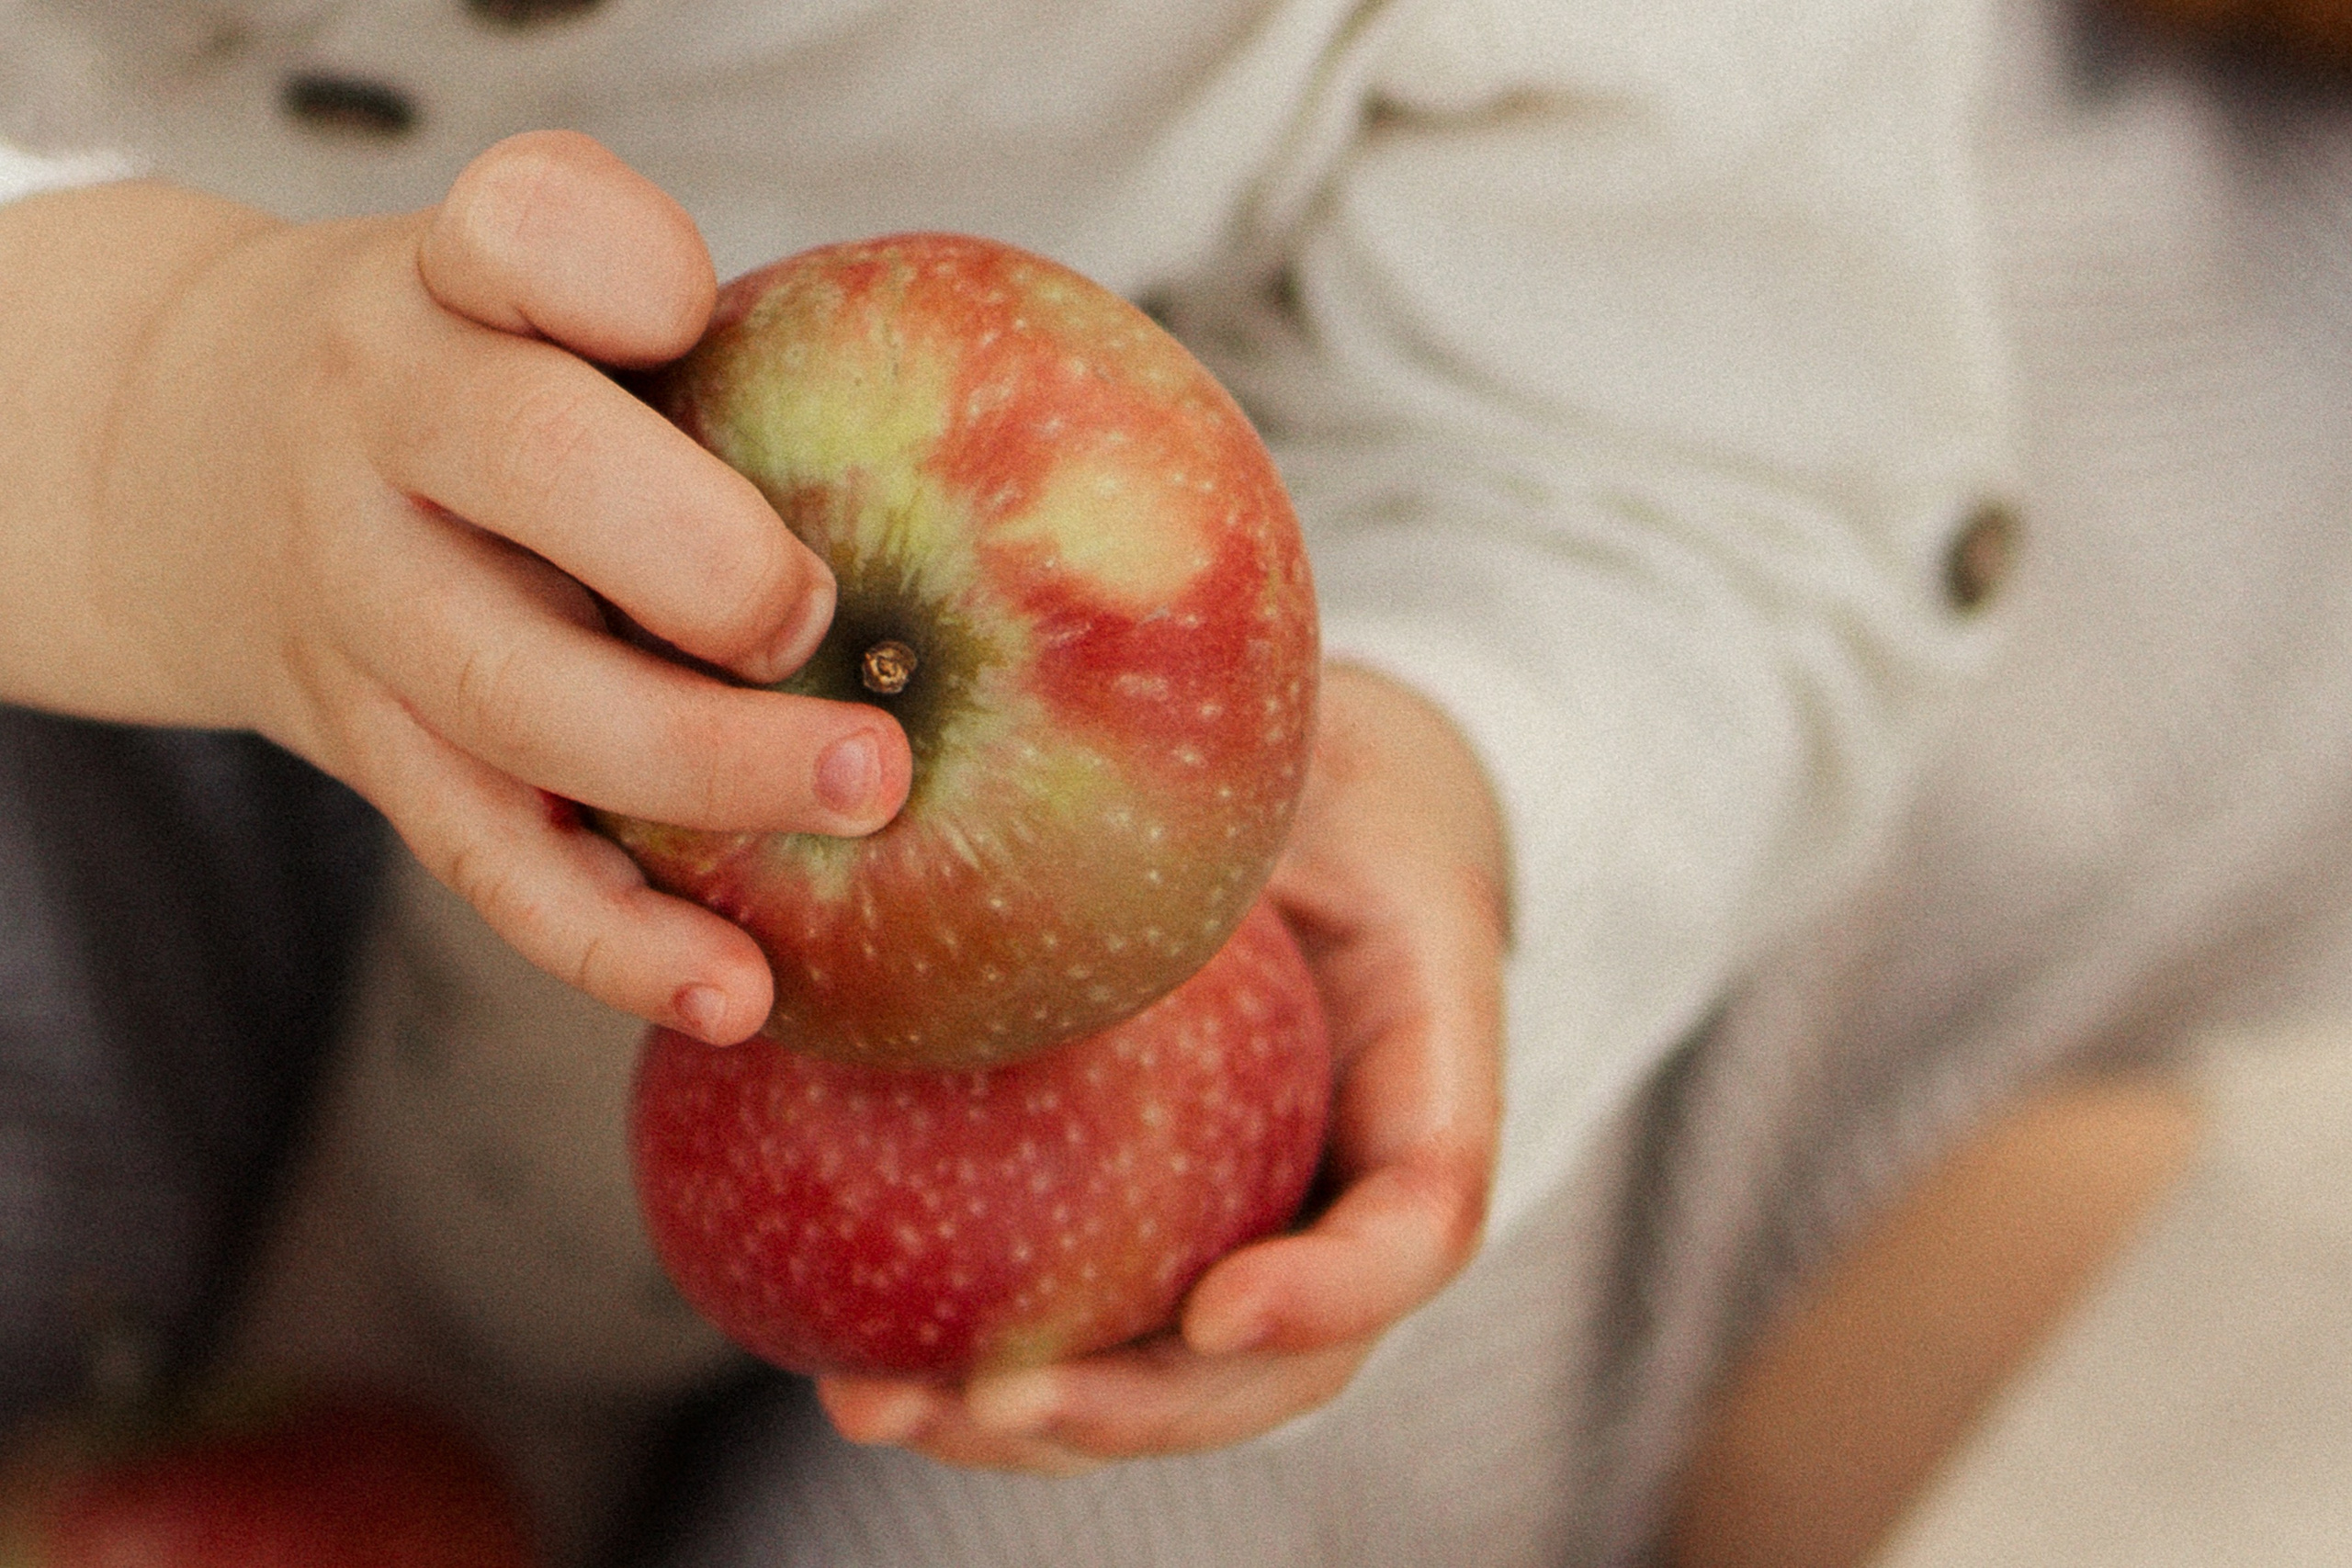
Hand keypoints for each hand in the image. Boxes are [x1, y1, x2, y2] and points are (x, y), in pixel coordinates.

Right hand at [0, 132, 909, 1042]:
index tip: (689, 309)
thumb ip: (677, 321)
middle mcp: (385, 427)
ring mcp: (363, 601)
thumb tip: (986, 441)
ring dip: (701, 762)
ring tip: (868, 791)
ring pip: (514, 698)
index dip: (608, 263)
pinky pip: (493, 860)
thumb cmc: (468, 368)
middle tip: (820, 613)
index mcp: (453, 284)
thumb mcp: (527, 283)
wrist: (188, 455)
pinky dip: (617, 941)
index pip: (518, 227)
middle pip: (525, 469)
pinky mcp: (378, 751)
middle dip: (695, 551)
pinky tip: (738, 993)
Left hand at [816, 662, 1506, 1470]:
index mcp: (1420, 1090)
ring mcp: (1245, 1231)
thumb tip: (1071, 773)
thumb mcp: (1325, 769)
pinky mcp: (1151, 1229)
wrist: (1317, 825)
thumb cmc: (1320, 785)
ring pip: (1162, 1376)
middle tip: (997, 1404)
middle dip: (1138, 1408)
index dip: (1329, 1291)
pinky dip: (964, 1351)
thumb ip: (1251, 813)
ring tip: (875, 1406)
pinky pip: (1071, 1306)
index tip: (1215, 1308)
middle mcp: (1336, 1195)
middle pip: (1270, 1366)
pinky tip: (833, 1349)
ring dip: (1025, 1421)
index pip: (1417, 1225)